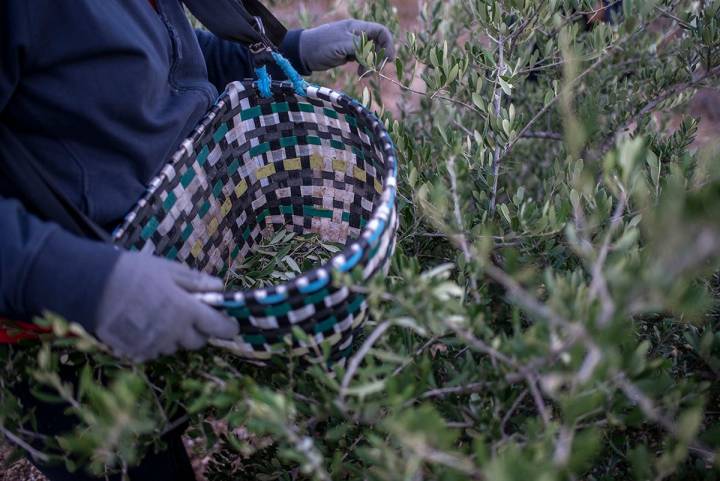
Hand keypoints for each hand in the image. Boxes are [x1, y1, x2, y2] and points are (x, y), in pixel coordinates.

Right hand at [95, 252, 236, 361]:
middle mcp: (173, 333)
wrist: (91, 288)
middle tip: (188, 315)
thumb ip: (195, 281)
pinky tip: (143, 324)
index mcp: (186, 311)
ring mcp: (154, 345)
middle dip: (198, 331)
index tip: (232, 325)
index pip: (217, 327)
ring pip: (174, 347)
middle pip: (197, 342)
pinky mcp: (136, 353)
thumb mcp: (168, 270)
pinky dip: (154, 341)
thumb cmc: (133, 273)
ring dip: (174, 336)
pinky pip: (154, 351)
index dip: (227, 327)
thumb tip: (220, 286)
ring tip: (159, 316)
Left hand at [299, 19, 394, 71]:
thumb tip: (373, 56)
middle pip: (377, 43)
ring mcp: (352, 44)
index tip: (388, 59)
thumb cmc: (322, 45)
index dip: (388, 44)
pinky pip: (362, 59)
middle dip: (379, 57)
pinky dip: (363, 67)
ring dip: (371, 64)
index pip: (380, 31)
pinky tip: (360, 73)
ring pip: (370, 53)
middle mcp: (356, 34)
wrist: (303, 53)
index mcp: (356, 27)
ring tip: (364, 74)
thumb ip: (360, 48)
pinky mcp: (347, 54)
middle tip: (374, 70)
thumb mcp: (343, 45)